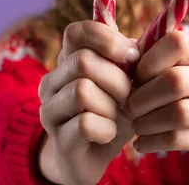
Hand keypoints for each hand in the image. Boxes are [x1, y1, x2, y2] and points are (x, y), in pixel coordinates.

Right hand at [37, 21, 140, 184]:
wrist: (95, 156)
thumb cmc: (114, 110)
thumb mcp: (125, 79)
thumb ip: (130, 58)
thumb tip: (139, 45)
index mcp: (67, 60)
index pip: (76, 32)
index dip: (107, 39)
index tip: (132, 57)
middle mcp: (51, 81)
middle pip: (83, 61)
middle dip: (118, 80)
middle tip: (129, 97)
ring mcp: (49, 110)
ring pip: (82, 90)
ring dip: (112, 106)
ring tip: (117, 116)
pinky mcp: (57, 138)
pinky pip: (84, 123)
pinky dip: (106, 129)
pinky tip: (109, 134)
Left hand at [125, 31, 188, 166]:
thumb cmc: (185, 96)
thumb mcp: (174, 72)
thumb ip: (149, 61)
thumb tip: (121, 56)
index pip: (177, 43)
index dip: (148, 61)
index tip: (136, 78)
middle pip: (175, 81)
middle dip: (142, 97)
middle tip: (128, 107)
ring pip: (178, 113)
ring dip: (146, 122)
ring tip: (136, 125)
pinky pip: (177, 139)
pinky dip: (151, 142)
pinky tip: (141, 143)